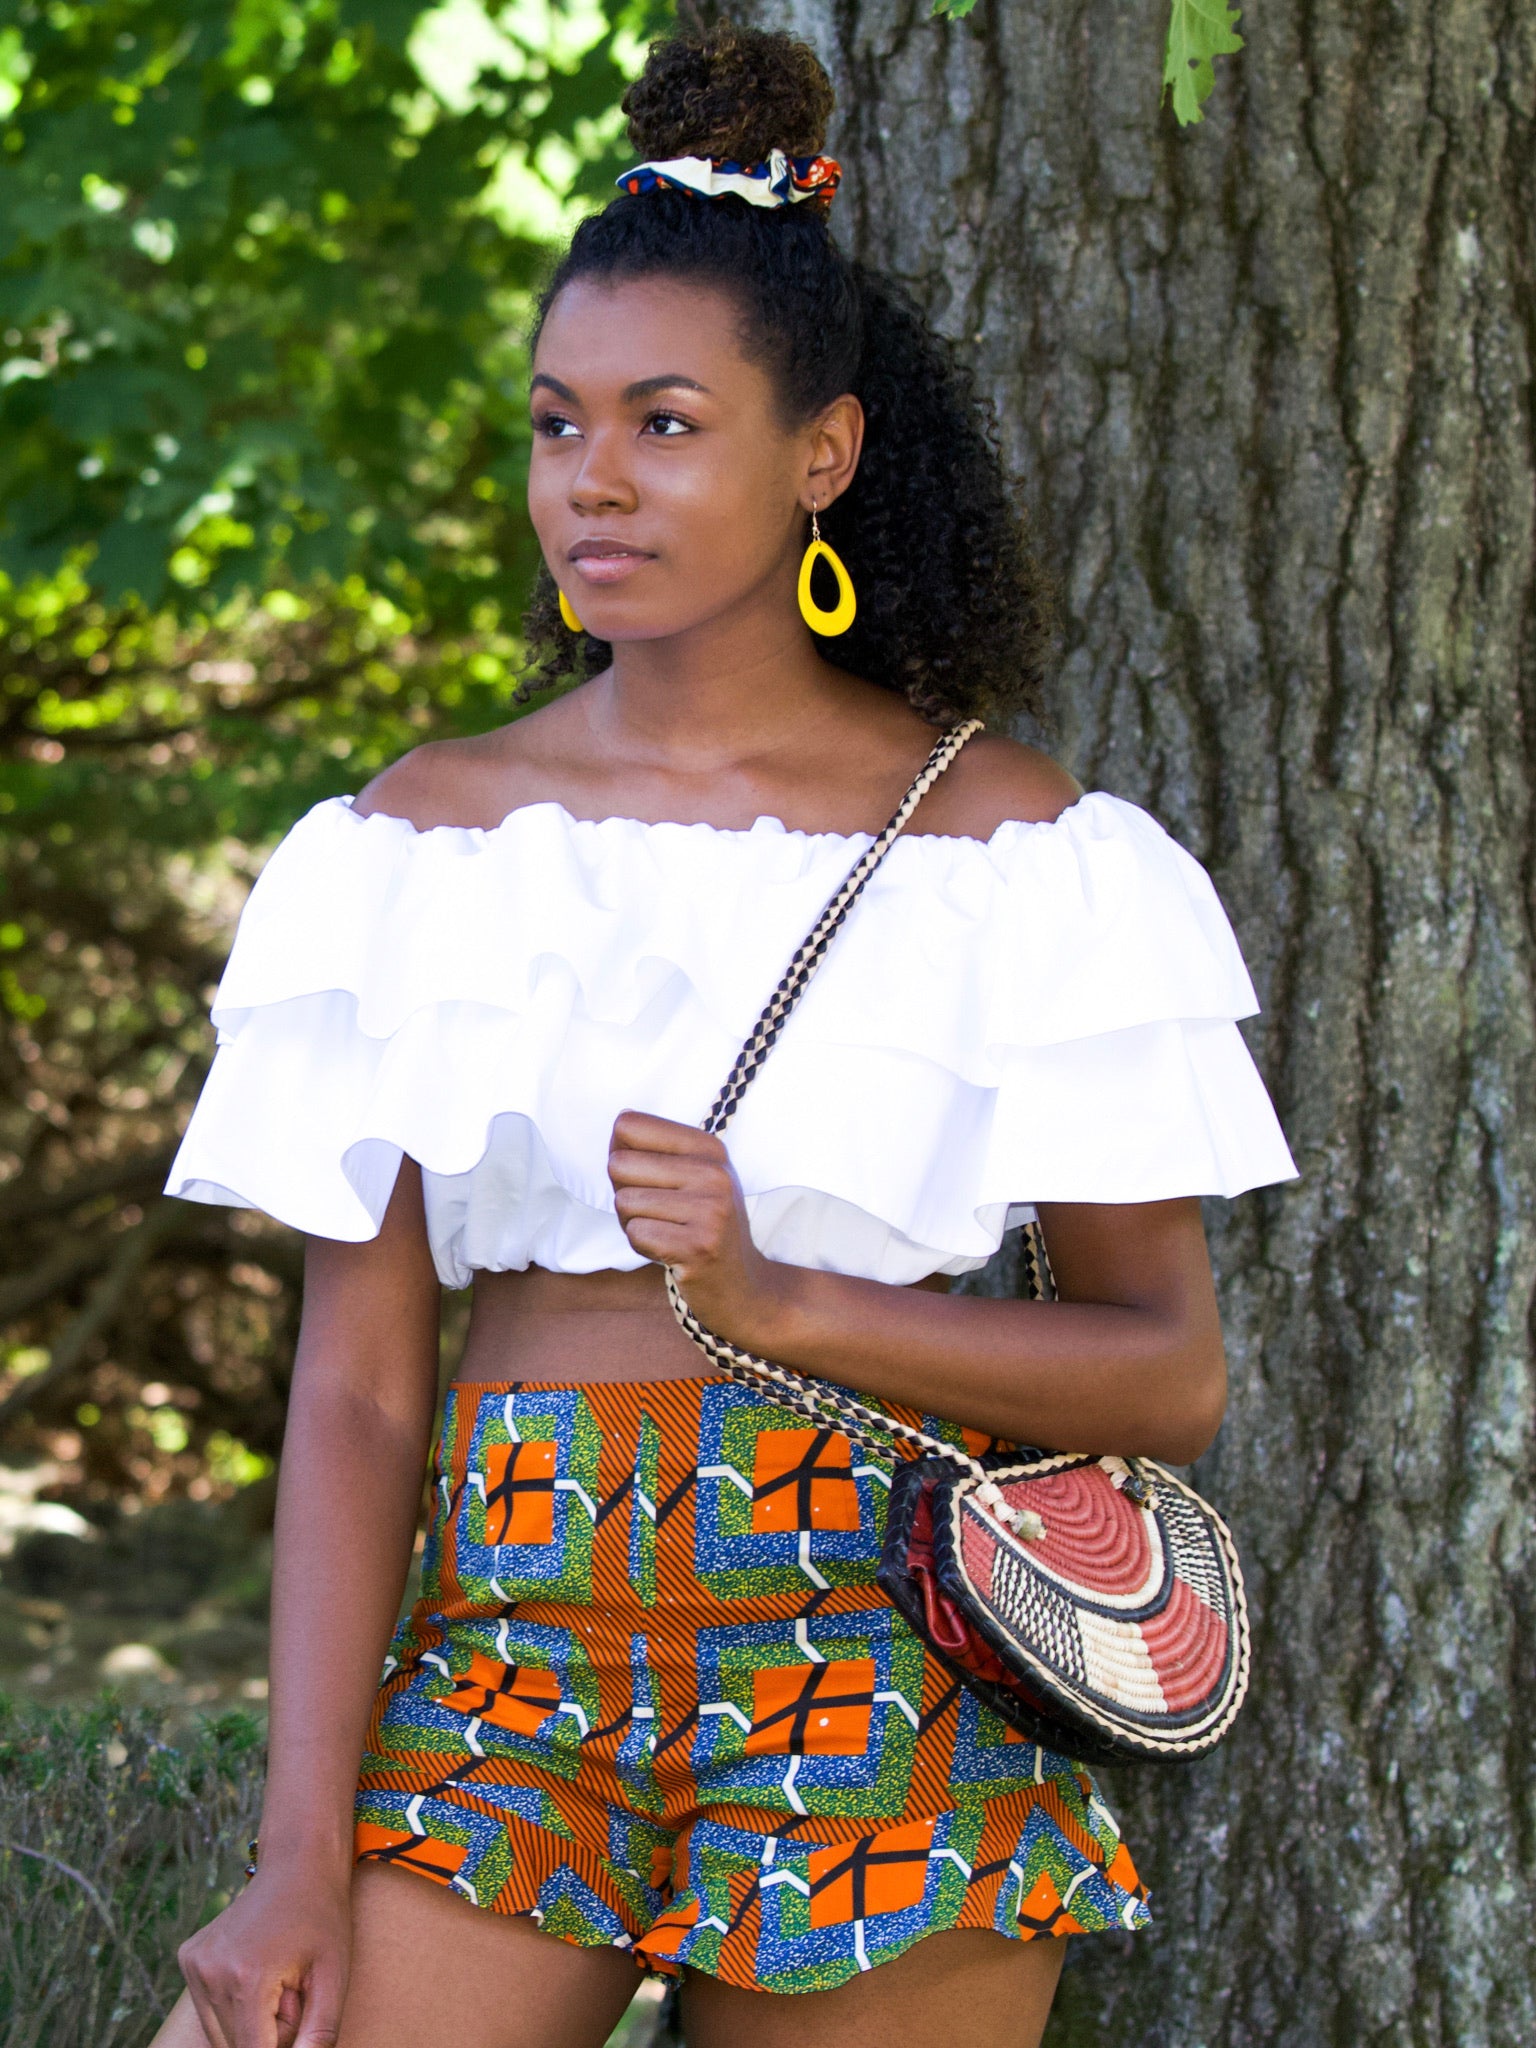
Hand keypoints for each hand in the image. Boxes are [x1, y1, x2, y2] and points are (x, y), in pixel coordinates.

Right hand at [178, 1862, 350, 2047]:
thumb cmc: (323, 1917)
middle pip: (236, 2046)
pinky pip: (210, 2008)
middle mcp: (212, 1972)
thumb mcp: (335, 1975)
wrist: (298, 1862)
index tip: (295, 2015)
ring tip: (278, 1982)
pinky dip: (234, 2004)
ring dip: (251, 2023)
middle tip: (293, 1993)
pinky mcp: (189, 1958)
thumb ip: (319, 2032)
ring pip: (220, 2033)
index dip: (283, 2046)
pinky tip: (257, 1969)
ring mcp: (195, 1964)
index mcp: (248, 1978)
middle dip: (268, 2034)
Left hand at [607, 1110, 791, 1345]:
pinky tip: (668, 1250)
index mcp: (709, 1148)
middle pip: (619, 1164)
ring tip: (665, 1231)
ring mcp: (710, 1210)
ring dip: (632, 1223)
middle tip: (656, 1212)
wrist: (741, 1284)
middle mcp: (714, 1173)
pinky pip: (636, 1234)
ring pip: (624, 1202)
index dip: (620, 1154)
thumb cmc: (703, 1226)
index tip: (645, 1176)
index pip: (629, 1125)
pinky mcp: (698, 1246)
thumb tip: (621, 1120)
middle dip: (624, 1192)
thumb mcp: (694, 1176)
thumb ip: (656, 1149)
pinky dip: (642, 1246)